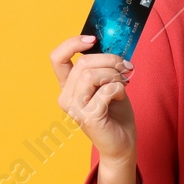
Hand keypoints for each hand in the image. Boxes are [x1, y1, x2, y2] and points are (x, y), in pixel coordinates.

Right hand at [50, 35, 136, 167]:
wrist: (123, 144)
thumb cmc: (115, 113)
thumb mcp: (107, 83)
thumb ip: (101, 67)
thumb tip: (109, 44)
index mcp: (68, 87)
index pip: (57, 58)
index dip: (73, 43)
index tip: (93, 39)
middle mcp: (66, 97)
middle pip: (83, 63)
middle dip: (110, 60)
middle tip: (126, 67)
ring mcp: (75, 108)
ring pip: (91, 75)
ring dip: (114, 74)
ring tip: (124, 82)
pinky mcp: (88, 117)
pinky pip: (106, 90)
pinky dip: (119, 88)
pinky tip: (121, 95)